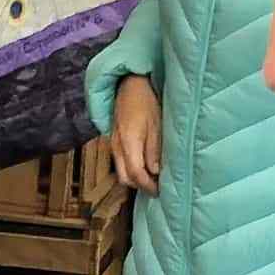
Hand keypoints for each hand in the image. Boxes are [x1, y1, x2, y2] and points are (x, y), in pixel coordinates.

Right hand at [109, 77, 162, 191]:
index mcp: (128, 142)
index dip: (148, 186)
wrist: (129, 84)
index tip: (161, 190)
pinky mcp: (114, 140)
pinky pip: (120, 162)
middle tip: (158, 187)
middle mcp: (117, 146)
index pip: (135, 174)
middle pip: (125, 178)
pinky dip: (131, 168)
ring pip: (121, 171)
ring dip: (136, 178)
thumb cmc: (146, 100)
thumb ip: (154, 149)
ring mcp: (113, 143)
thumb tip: (155, 172)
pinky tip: (145, 164)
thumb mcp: (156, 124)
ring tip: (153, 177)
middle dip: (141, 186)